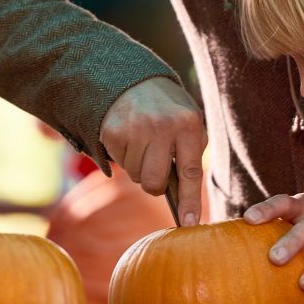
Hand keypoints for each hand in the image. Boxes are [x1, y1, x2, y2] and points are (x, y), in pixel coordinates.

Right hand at [100, 77, 205, 225]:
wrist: (135, 79)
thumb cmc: (169, 110)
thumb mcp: (189, 122)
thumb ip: (191, 153)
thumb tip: (185, 199)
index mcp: (188, 124)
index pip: (190, 172)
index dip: (190, 202)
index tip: (189, 224)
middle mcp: (162, 126)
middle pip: (154, 182)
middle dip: (155, 184)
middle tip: (156, 167)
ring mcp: (135, 129)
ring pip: (135, 176)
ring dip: (139, 167)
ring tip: (143, 143)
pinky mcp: (112, 132)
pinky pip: (118, 163)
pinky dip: (124, 156)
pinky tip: (130, 137)